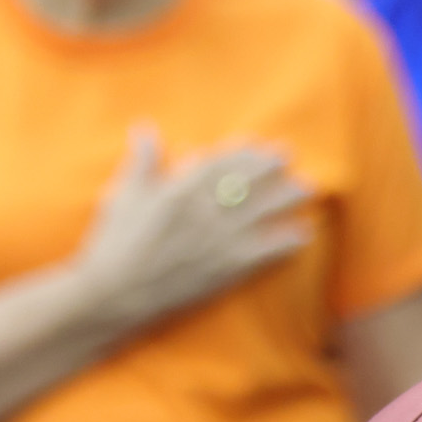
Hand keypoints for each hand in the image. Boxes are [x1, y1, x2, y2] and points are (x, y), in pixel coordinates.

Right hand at [71, 126, 312, 335]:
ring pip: (260, 213)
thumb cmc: (113, 244)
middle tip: (289, 154)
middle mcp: (204, 212)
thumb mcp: (122, 195)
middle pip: (245, 184)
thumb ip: (141, 161)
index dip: (241, 154)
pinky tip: (304, 234)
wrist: (113, 294)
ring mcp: (217, 241)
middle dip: (269, 168)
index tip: (257, 144)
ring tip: (308, 187)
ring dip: (285, 199)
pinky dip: (285, 243)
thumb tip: (144, 127)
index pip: (218, 165)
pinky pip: (263, 253)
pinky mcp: (224, 270)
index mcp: (179, 191)